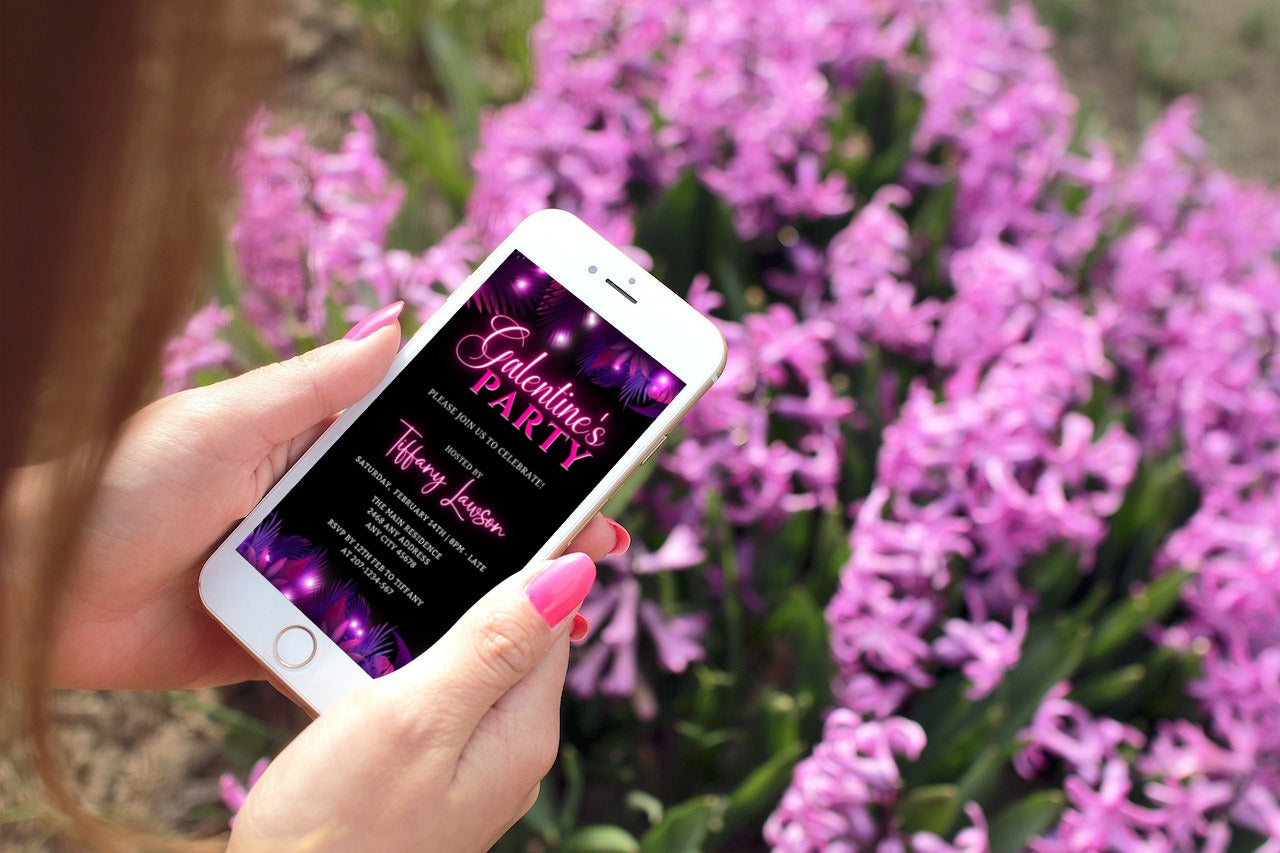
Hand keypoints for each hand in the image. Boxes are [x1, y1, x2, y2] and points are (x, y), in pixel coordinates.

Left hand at [37, 305, 627, 688]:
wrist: (38, 594)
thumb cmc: (119, 485)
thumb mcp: (225, 419)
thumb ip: (316, 385)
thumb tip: (397, 321)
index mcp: (317, 445)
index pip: (432, 436)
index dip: (505, 441)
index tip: (576, 441)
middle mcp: (329, 507)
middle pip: (447, 515)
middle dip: (527, 524)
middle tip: (601, 532)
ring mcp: (318, 575)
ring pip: (422, 582)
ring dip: (490, 591)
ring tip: (565, 602)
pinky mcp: (297, 637)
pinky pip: (371, 645)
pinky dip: (423, 648)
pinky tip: (483, 651)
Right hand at [229, 552, 595, 850]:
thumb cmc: (339, 828)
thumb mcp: (417, 715)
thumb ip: (494, 644)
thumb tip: (576, 573)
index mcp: (522, 726)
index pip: (556, 611)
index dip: (541, 549)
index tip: (518, 493)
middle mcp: (507, 746)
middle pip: (515, 634)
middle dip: (484, 579)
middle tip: (444, 519)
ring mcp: (467, 764)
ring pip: (469, 660)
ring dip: (439, 617)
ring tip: (399, 571)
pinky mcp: (424, 774)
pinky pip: (434, 694)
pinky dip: (409, 659)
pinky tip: (371, 641)